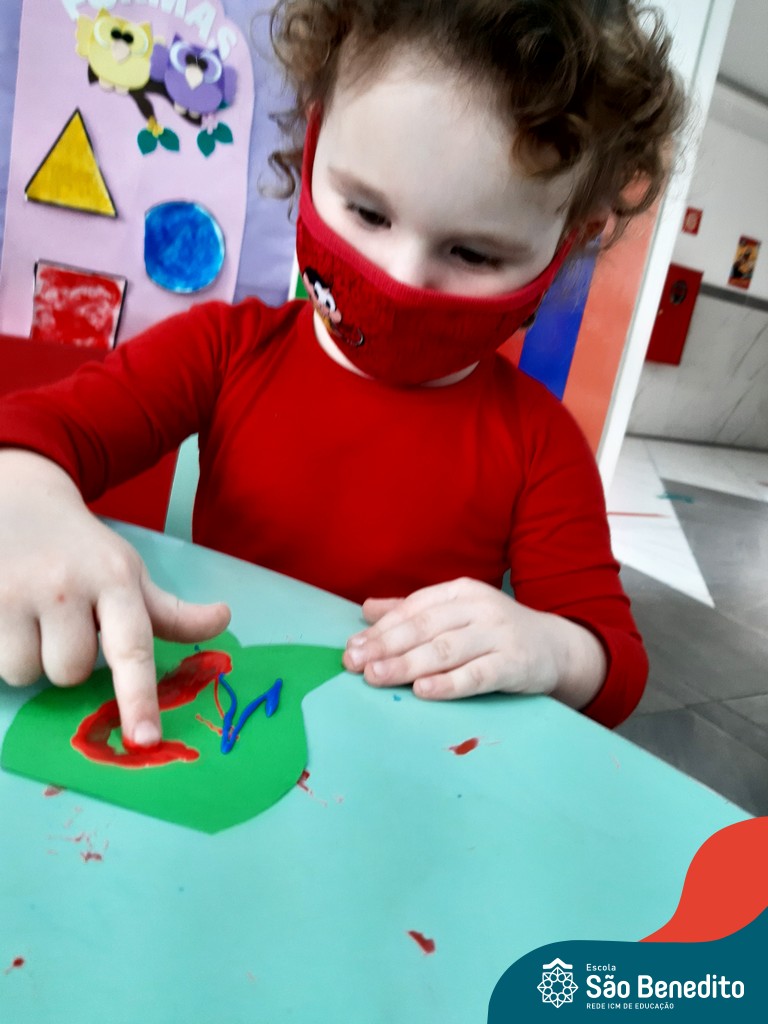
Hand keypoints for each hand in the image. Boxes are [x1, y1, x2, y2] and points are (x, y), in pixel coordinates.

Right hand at [0, 450, 230, 744]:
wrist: (20, 497)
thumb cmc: (82, 550)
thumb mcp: (128, 573)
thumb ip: (170, 612)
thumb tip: (224, 619)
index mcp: (115, 580)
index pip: (132, 648)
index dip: (139, 698)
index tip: (147, 740)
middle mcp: (67, 585)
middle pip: (72, 672)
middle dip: (68, 659)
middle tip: (63, 623)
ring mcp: (15, 592)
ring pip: (27, 673)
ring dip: (28, 657)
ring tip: (31, 618)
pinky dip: (1, 648)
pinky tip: (7, 616)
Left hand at [342, 577, 605, 707]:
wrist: (557, 648)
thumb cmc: (496, 632)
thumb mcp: (457, 613)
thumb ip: (412, 611)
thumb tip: (366, 610)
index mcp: (460, 591)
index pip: (414, 607)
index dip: (382, 628)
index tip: (352, 646)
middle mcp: (479, 608)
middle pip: (425, 628)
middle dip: (386, 646)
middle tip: (354, 663)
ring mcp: (499, 635)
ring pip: (446, 650)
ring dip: (408, 664)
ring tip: (376, 677)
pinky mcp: (515, 664)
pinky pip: (477, 674)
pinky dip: (449, 683)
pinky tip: (423, 690)